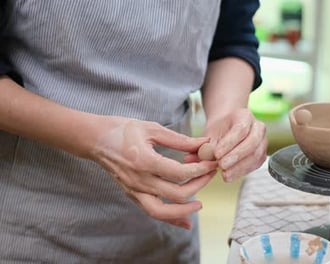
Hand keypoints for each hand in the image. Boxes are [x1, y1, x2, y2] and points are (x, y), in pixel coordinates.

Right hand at [90, 117, 217, 228]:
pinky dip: (170, 219)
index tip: (212, 163)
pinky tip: (186, 221)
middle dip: (199, 185)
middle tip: (210, 175)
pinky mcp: (132, 195)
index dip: (200, 170)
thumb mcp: (153, 128)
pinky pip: (152, 212)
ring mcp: (134, 190)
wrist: (95, 139)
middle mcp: (139, 180)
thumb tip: (204, 143)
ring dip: (184, 210)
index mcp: (144, 161)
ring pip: (162, 212)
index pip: (180, 174)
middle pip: (176, 194)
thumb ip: (180, 140)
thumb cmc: (123, 129)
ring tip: (200, 204)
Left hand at [203, 109, 266, 181]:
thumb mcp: (209, 133)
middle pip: (251, 142)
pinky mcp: (262, 155)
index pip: (240, 129)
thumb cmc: (219, 131)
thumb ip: (202, 145)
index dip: (229, 143)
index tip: (216, 154)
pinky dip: (243, 171)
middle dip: (236, 156)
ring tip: (225, 174)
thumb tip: (192, 159)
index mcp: (245, 116)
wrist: (229, 130)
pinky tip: (231, 175)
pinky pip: (256, 164)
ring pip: (256, 155)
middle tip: (221, 165)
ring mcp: (262, 141)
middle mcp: (258, 127)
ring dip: (240, 167)